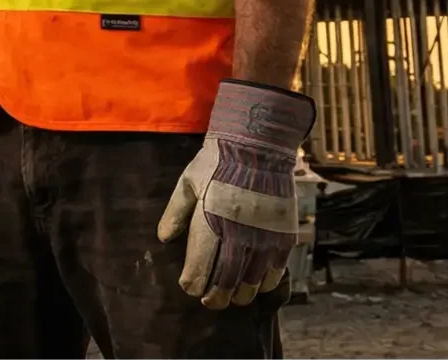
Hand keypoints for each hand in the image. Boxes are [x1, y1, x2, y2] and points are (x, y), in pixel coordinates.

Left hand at [156, 79, 313, 308]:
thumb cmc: (216, 162)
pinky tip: (256, 285)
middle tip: (211, 302)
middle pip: (226, 282)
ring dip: (241, 294)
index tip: (189, 287)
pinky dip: (265, 282)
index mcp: (209, 223)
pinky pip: (276, 270)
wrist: (257, 145)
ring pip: (252, 281)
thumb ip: (175, 213)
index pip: (199, 269)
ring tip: (233, 297)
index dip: (193, 284)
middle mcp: (237, 235)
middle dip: (216, 297)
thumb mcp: (187, 183)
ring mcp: (263, 237)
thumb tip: (164, 239)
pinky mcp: (283, 235)